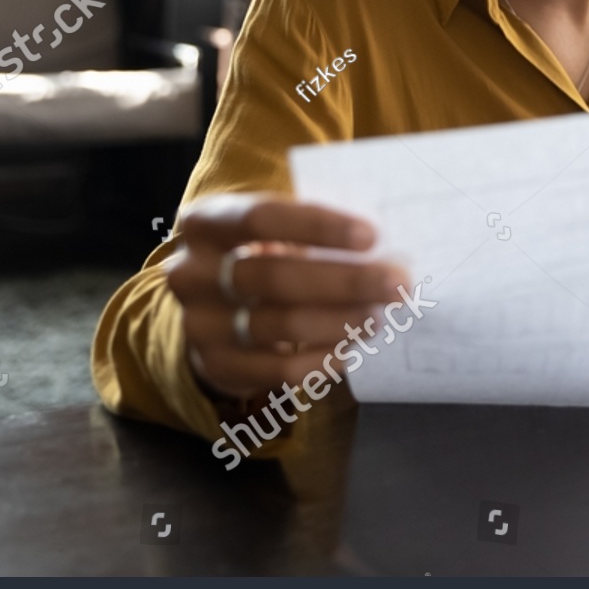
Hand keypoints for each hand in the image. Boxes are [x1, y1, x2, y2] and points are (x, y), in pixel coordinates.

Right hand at [164, 193, 410, 400]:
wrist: (214, 312)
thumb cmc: (262, 255)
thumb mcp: (274, 231)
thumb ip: (314, 229)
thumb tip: (386, 237)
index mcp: (206, 223)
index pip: (261, 218)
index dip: (317, 226)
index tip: (371, 235)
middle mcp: (191, 273)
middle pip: (274, 277)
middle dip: (344, 281)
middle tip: (397, 283)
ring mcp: (199, 323)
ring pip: (279, 325)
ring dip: (340, 321)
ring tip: (380, 316)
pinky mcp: (215, 366)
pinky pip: (278, 370)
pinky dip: (321, 359)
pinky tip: (351, 347)